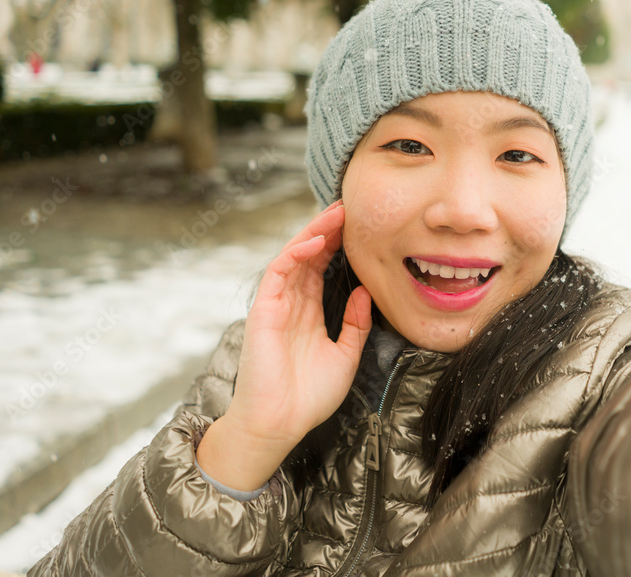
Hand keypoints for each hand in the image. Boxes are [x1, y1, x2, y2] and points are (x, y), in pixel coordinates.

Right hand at [196, 201, 371, 489]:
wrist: (280, 423)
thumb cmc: (309, 397)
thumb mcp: (346, 356)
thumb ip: (356, 324)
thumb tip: (367, 291)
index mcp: (308, 314)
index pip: (322, 269)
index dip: (338, 246)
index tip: (359, 226)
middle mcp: (291, 304)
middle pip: (309, 256)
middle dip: (328, 230)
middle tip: (350, 206)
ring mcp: (276, 305)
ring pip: (294, 256)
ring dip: (314, 232)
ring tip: (336, 213)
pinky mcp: (263, 310)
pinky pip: (279, 272)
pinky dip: (296, 253)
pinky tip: (316, 240)